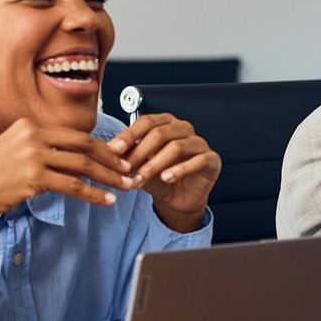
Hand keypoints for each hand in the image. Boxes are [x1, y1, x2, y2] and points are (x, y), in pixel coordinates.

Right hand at [0, 118, 135, 221]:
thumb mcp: (16, 152)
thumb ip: (44, 150)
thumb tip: (77, 160)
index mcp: (31, 125)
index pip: (76, 135)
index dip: (102, 148)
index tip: (118, 158)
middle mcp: (33, 135)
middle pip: (84, 147)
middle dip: (112, 161)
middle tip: (130, 171)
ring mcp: (33, 155)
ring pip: (83, 166)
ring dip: (108, 178)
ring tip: (126, 187)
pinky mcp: (34, 177)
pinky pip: (73, 186)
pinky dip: (94, 194)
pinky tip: (108, 201)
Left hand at [108, 113, 220, 233]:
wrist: (177, 199)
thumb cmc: (158, 177)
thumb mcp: (138, 165)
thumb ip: (128, 156)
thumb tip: (108, 151)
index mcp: (166, 123)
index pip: (147, 122)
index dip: (129, 135)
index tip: (113, 149)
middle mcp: (183, 129)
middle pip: (161, 133)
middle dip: (140, 153)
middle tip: (125, 169)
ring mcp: (199, 143)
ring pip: (177, 147)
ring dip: (155, 164)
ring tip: (141, 178)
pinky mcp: (211, 160)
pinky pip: (197, 161)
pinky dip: (180, 170)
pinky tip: (167, 178)